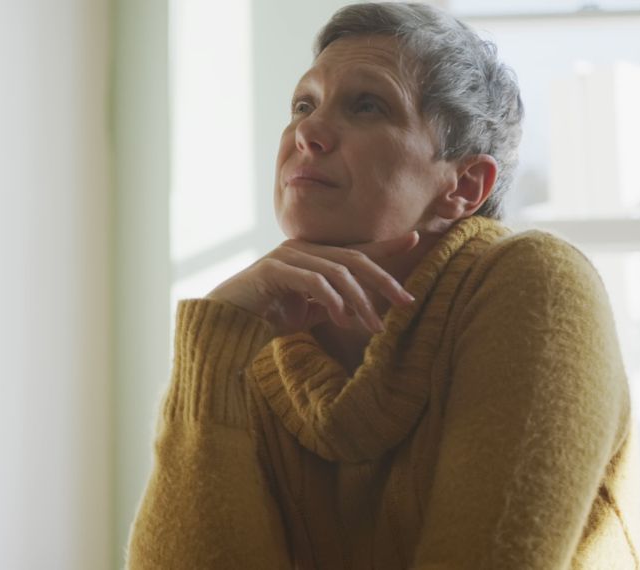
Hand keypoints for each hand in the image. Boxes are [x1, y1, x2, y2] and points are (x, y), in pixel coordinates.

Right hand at [205, 232, 419, 336]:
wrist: (225, 324)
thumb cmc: (266, 317)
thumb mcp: (308, 311)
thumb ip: (333, 303)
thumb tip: (366, 309)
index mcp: (309, 253)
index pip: (353, 248)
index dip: (385, 244)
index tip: (415, 239)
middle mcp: (299, 248)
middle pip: (353, 258)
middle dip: (384, 279)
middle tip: (407, 301)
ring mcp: (285, 255)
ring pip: (337, 272)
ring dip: (361, 301)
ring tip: (375, 326)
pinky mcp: (272, 271)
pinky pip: (313, 282)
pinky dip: (333, 300)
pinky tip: (343, 319)